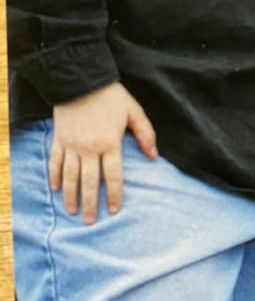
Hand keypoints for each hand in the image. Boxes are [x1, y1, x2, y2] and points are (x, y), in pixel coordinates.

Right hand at [50, 82, 157, 223]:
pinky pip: (55, 162)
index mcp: (110, 144)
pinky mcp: (59, 139)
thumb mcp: (134, 111)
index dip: (113, 194)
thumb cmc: (111, 95)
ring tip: (72, 211)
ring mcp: (71, 145)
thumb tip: (154, 156)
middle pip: (89, 182)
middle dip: (90, 203)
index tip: (113, 210)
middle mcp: (89, 149)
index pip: (113, 176)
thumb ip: (145, 134)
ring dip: (71, 196)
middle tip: (90, 221)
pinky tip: (55, 189)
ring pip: (70, 176)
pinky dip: (54, 176)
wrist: (81, 79)